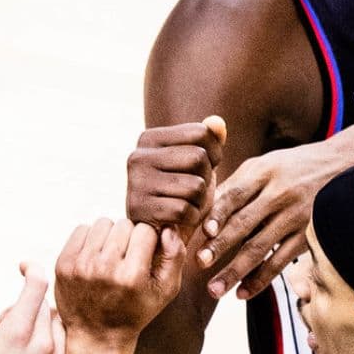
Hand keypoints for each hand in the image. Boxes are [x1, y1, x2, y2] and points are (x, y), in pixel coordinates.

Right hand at [0, 268, 65, 353]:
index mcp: (19, 332)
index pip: (38, 283)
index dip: (31, 268)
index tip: (22, 267)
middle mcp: (44, 344)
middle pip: (44, 303)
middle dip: (23, 305)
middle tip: (0, 326)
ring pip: (57, 322)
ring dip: (39, 322)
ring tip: (15, 343)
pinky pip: (65, 343)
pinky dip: (50, 340)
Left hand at [55, 220, 185, 339]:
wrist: (97, 335)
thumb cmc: (134, 311)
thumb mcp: (165, 292)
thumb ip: (174, 257)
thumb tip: (168, 228)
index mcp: (131, 276)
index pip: (145, 230)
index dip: (148, 240)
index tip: (144, 255)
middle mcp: (104, 269)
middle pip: (123, 224)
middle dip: (129, 237)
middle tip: (127, 258)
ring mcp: (81, 266)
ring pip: (102, 223)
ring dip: (109, 236)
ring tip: (111, 256)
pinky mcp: (63, 264)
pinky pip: (81, 230)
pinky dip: (90, 239)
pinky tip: (94, 257)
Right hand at [126, 116, 226, 242]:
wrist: (153, 231)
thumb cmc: (178, 192)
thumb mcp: (194, 163)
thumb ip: (208, 140)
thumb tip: (217, 122)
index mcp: (149, 138)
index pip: (201, 132)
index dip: (215, 153)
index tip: (206, 168)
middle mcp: (138, 156)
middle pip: (198, 157)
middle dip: (206, 178)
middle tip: (195, 190)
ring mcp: (136, 183)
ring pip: (195, 186)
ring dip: (200, 201)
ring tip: (185, 204)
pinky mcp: (140, 210)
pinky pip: (185, 210)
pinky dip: (192, 218)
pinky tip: (180, 220)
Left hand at [200, 138, 353, 300]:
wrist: (342, 166)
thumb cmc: (291, 167)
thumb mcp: (265, 164)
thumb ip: (235, 185)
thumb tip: (202, 212)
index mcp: (264, 171)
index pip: (236, 194)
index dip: (218, 213)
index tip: (202, 232)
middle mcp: (280, 194)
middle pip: (245, 222)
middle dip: (220, 245)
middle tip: (199, 263)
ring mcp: (295, 217)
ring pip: (260, 248)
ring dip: (235, 271)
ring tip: (214, 290)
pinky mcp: (307, 236)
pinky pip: (280, 262)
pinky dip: (260, 279)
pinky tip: (242, 293)